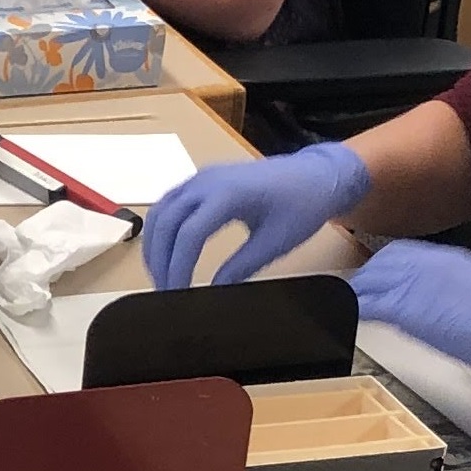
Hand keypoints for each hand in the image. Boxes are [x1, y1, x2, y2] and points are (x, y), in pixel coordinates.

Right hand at [142, 141, 370, 288]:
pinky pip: (168, 203)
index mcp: (228, 194)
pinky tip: (164, 252)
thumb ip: (241, 267)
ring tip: (160, 276)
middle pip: (166, 222)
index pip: (189, 234)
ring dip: (154, 245)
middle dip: (160, 260)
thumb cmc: (301, 206)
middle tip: (164, 292)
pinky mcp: (201, 180)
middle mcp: (207, 181)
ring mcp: (201, 177)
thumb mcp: (274, 243)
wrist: (316, 175)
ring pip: (160, 211)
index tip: (176, 294)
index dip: (178, 267)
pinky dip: (160, 229)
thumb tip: (214, 292)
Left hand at [349, 239, 470, 408]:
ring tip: (334, 305)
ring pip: (368, 280)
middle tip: (340, 294)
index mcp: (447, 259)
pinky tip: (339, 316)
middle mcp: (429, 264)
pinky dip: (350, 308)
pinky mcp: (412, 309)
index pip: (398, 257)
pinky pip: (368, 303)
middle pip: (378, 265)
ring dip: (352, 293)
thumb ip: (450, 295)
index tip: (365, 282)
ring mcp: (418, 284)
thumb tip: (435, 307)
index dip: (378, 271)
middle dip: (360, 280)